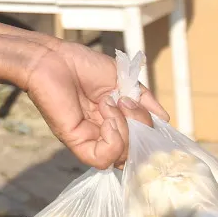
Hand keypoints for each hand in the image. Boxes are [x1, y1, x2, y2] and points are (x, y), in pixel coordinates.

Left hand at [21, 42, 170, 168]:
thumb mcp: (124, 81)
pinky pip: (103, 159)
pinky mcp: (76, 142)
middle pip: (137, 151)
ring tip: (111, 104)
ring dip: (126, 129)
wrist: (53, 57)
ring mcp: (91, 140)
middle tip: (126, 102)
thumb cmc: (83, 65)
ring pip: (123, 157)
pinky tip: (106, 118)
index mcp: (117, 121)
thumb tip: (164, 120)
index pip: (143, 141)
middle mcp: (104, 135)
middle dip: (141, 127)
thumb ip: (145, 101)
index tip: (146, 110)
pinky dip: (113, 140)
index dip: (150, 132)